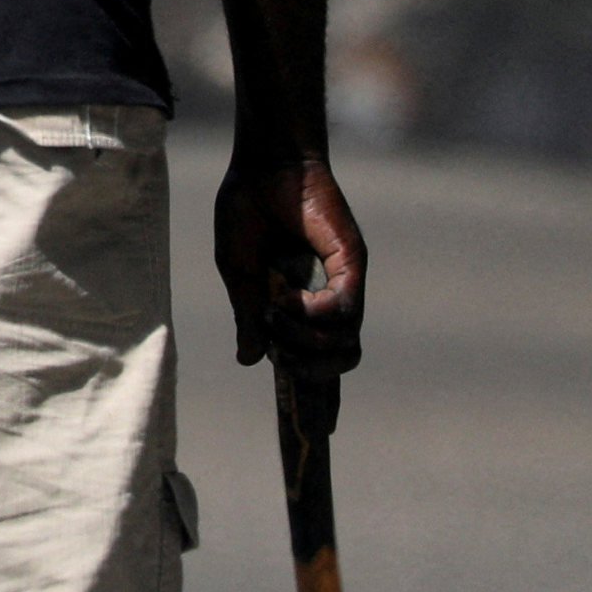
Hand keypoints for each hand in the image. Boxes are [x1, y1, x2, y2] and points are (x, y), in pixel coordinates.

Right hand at [218, 144, 366, 379]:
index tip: (318, 429)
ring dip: (304, 342)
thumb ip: (247, 317)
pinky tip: (285, 296)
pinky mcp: (352, 263)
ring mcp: (346, 282)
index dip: (322, 394)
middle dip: (308, 373)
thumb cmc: (249, 208)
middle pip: (342, 362)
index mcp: (305, 303)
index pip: (323, 357)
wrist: (265, 162)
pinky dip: (311, 314)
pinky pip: (343, 310)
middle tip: (274, 345)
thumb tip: (250, 360)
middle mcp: (332, 298)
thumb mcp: (238, 271)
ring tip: (273, 314)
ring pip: (346, 345)